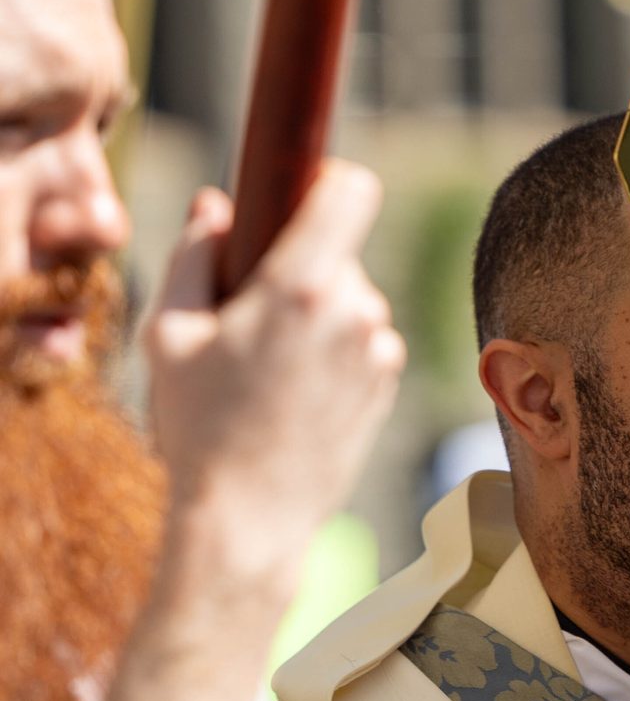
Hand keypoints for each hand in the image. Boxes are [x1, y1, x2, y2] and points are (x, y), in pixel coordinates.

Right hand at [144, 162, 404, 600]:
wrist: (249, 518)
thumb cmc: (199, 427)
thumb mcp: (169, 335)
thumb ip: (194, 255)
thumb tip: (216, 205)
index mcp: (300, 286)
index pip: (353, 190)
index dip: (328, 181)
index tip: (301, 195)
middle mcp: (354, 310)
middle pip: (338, 252)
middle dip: (300, 267)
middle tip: (250, 317)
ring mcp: (380, 347)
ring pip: (350, 298)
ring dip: (317, 314)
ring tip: (267, 367)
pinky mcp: (389, 380)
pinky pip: (363, 338)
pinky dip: (336, 349)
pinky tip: (295, 392)